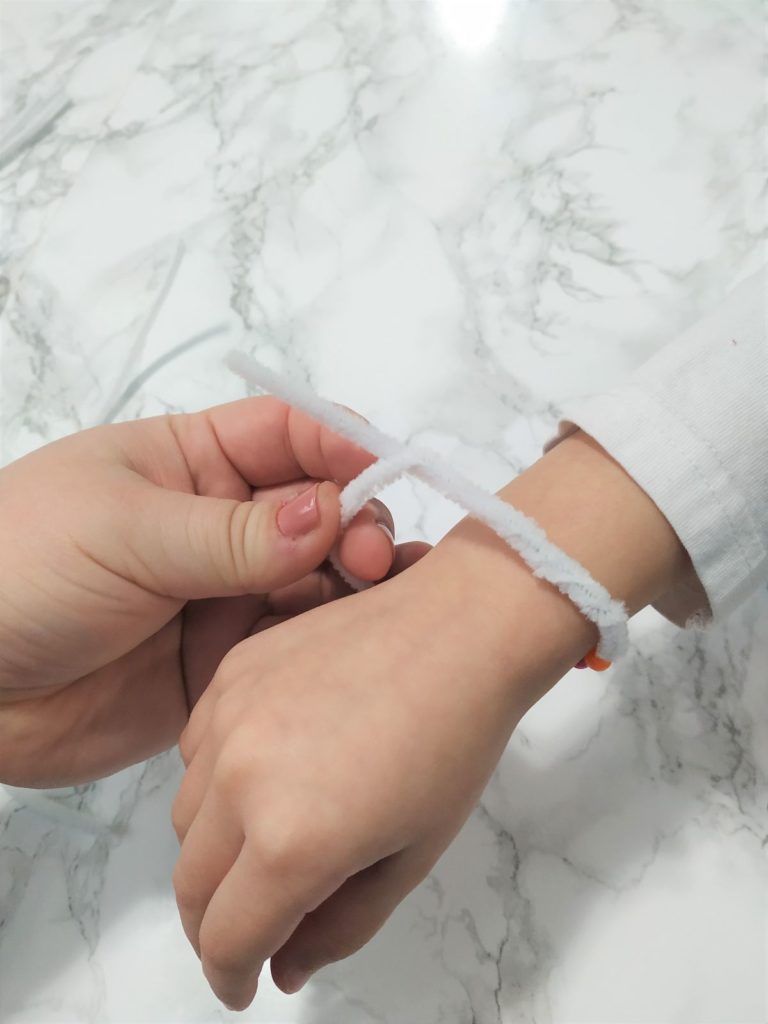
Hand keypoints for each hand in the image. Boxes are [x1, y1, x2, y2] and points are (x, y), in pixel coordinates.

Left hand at [0, 397, 426, 786]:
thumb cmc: (17, 571)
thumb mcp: (123, 532)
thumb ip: (232, 534)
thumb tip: (331, 513)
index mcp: (190, 462)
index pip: (290, 435)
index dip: (343, 447)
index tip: (386, 474)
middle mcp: (219, 525)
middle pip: (317, 510)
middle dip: (353, 524)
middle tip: (367, 558)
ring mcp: (223, 596)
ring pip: (315, 581)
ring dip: (350, 587)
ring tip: (370, 604)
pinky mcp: (224, 663)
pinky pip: (290, 648)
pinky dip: (324, 646)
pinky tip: (345, 650)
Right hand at [171, 429, 691, 1010]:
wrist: (459, 630)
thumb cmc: (454, 743)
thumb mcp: (410, 857)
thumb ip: (339, 927)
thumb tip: (283, 966)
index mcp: (294, 839)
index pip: (227, 937)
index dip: (231, 975)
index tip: (244, 984)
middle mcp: (243, 779)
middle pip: (191, 885)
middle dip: (215, 924)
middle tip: (250, 929)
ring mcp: (229, 717)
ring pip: (185, 816)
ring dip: (213, 849)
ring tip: (270, 840)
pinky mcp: (231, 672)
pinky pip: (195, 747)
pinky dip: (214, 778)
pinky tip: (265, 770)